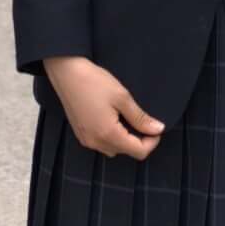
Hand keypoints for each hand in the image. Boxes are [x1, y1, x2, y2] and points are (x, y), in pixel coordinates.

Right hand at [43, 55, 164, 160]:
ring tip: (126, 117)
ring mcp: (86, 140)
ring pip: (114, 149)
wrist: (66, 73)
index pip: (139, 152)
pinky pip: (101, 143)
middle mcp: (96, 142)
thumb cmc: (93, 82)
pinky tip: (112, 118)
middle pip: (126, 152)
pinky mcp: (81, 134)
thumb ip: (140, 118)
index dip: (152, 142)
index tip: (155, 127)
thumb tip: (158, 129)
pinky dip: (111, 136)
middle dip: (139, 140)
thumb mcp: (122, 97)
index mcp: (108, 135)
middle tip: (142, 119)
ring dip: (124, 139)